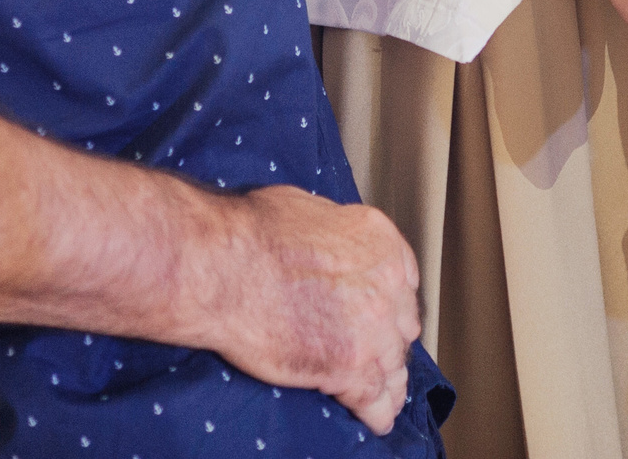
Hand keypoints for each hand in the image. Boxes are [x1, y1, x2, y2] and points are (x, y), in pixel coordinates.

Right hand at [208, 187, 421, 434]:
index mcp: (378, 242)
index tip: (385, 315)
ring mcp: (372, 330)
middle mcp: (385, 285)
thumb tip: (327, 247)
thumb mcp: (307, 209)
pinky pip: (374, 399)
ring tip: (385, 395)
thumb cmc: (250, 234)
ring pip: (393, 366)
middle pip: (400, 326)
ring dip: (387, 380)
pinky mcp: (349, 368)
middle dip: (389, 339)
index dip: (391, 303)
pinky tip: (376, 418)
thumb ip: (335, 235)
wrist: (224, 268)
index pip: (404, 282)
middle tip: (374, 351)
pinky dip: (376, 412)